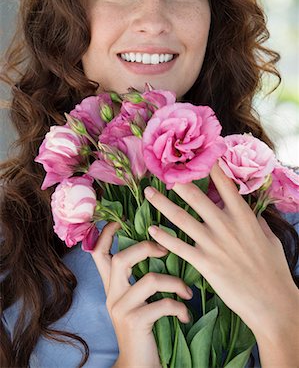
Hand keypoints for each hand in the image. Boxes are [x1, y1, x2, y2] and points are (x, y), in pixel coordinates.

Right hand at [91, 221, 192, 367]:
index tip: (120, 220)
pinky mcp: (136, 322)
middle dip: (146, 247)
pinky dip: (179, 307)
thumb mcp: (135, 302)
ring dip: (174, 283)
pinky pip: (163, 304)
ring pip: (149, 279)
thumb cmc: (143, 330)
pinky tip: (185, 314)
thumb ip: (138, 280)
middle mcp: (113, 295)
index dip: (106, 235)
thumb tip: (160, 249)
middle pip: (121, 259)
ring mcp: (122, 309)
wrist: (137, 365)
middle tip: (166, 250)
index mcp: (112, 287)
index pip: (99, 254)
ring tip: (187, 292)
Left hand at [144, 163, 298, 339]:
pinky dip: (163, 236)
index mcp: (243, 215)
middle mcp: (225, 224)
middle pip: (194, 195)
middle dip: (176, 181)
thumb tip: (248, 210)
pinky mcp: (204, 262)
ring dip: (161, 203)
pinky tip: (150, 229)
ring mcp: (212, 243)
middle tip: (161, 171)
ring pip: (180, 217)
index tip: (195, 155)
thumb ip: (255, 220)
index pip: (224, 183)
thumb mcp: (268, 237)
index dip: (208, 166)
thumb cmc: (274, 270)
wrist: (272, 302)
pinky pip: (178, 246)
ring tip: (148, 193)